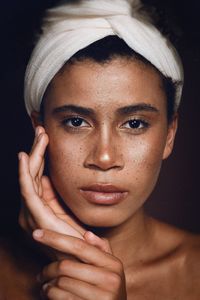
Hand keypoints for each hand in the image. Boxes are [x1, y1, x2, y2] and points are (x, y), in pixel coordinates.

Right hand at [18, 126, 84, 240]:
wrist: (81, 260)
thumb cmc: (78, 237)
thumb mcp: (70, 211)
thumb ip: (60, 196)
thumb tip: (53, 177)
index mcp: (43, 205)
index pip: (38, 175)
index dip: (41, 155)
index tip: (47, 136)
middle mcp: (32, 207)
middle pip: (32, 172)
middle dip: (36, 150)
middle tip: (41, 130)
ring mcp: (31, 211)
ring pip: (29, 176)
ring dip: (34, 154)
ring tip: (39, 134)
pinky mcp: (35, 215)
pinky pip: (27, 189)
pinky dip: (25, 172)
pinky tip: (25, 156)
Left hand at [33, 229, 126, 299]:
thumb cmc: (109, 290)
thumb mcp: (111, 269)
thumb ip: (101, 250)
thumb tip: (87, 234)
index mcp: (113, 263)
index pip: (79, 246)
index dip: (55, 238)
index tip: (37, 234)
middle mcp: (110, 279)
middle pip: (66, 266)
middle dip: (48, 269)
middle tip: (41, 274)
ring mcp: (101, 297)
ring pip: (61, 283)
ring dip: (48, 284)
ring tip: (46, 286)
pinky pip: (62, 298)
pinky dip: (51, 295)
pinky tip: (49, 294)